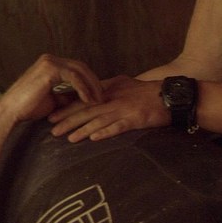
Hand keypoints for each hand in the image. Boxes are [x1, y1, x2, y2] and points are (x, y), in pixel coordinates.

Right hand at [0, 54, 102, 122]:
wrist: (12, 111)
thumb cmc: (29, 108)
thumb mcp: (54, 100)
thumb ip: (68, 95)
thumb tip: (85, 98)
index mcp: (50, 63)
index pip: (76, 68)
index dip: (90, 80)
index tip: (99, 94)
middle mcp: (50, 59)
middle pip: (81, 67)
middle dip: (94, 82)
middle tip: (104, 96)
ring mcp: (49, 62)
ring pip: (80, 70)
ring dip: (92, 85)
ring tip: (99, 100)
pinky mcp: (50, 69)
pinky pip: (74, 78)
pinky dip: (84, 89)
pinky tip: (89, 100)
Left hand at [47, 75, 169, 141]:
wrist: (170, 95)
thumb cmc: (147, 91)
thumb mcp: (124, 84)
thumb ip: (107, 88)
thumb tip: (90, 94)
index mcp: (110, 89)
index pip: (84, 98)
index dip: (67, 107)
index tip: (53, 114)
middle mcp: (114, 98)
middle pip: (87, 109)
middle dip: (68, 119)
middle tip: (51, 128)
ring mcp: (124, 109)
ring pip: (98, 119)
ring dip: (82, 129)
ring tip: (67, 138)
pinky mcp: (135, 119)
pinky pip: (118, 126)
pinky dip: (105, 132)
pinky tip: (93, 138)